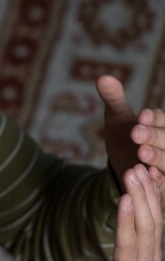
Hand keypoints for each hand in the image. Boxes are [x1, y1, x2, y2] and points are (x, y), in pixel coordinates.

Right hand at [35, 164, 162, 260]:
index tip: (124, 197)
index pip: (128, 250)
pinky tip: (149, 180)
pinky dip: (153, 201)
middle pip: (147, 233)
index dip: (126, 223)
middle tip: (131, 170)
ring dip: (149, 196)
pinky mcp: (150, 256)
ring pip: (156, 226)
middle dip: (140, 199)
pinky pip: (156, 225)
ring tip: (139, 169)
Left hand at [96, 75, 164, 205]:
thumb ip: (113, 98)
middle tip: (136, 133)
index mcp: (160, 124)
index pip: (161, 118)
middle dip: (154, 135)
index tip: (140, 116)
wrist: (122, 165)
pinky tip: (147, 176)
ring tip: (141, 152)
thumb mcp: (116, 117)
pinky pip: (164, 182)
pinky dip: (157, 180)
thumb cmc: (123, 137)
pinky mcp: (163, 182)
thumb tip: (103, 77)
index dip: (153, 118)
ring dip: (158, 157)